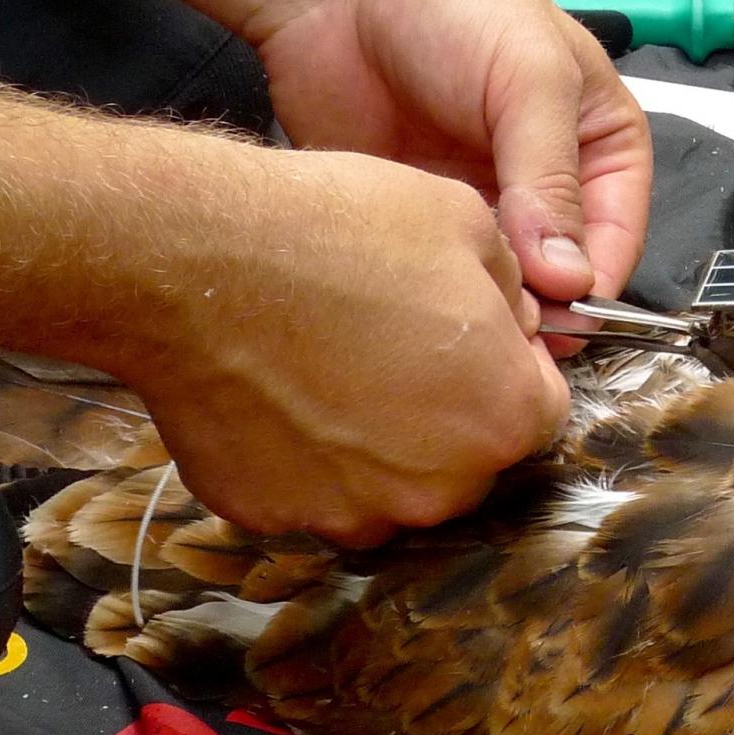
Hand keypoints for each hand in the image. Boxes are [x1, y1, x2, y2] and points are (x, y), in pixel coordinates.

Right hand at [107, 145, 569, 544]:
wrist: (193, 261)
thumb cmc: (329, 234)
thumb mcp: (462, 219)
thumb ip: (512, 287)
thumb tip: (516, 318)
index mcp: (503, 418)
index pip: (540, 409)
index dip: (508, 364)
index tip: (470, 335)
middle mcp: (437, 487)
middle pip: (464, 458)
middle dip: (444, 408)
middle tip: (392, 342)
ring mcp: (350, 511)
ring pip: (385, 485)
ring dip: (373, 440)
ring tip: (328, 364)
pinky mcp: (272, 515)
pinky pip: (305, 490)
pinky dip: (298, 454)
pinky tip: (277, 390)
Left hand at [245, 0, 650, 332]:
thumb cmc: (451, 0)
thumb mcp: (528, 82)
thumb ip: (552, 181)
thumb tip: (569, 280)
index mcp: (600, 141)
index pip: (618, 234)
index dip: (596, 281)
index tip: (564, 318)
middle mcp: (549, 179)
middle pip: (564, 269)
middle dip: (543, 303)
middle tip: (512, 328)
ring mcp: (485, 198)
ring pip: (507, 278)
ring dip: (493, 301)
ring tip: (470, 313)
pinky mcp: (427, 210)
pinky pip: (447, 265)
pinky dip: (442, 286)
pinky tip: (428, 295)